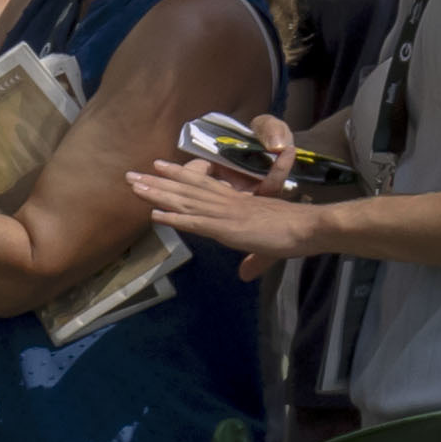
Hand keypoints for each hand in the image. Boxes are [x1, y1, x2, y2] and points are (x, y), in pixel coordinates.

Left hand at [127, 150, 327, 257]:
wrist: (310, 227)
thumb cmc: (294, 233)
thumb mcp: (267, 248)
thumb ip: (253, 261)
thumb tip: (245, 275)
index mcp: (235, 202)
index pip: (201, 184)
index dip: (178, 176)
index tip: (157, 167)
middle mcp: (226, 203)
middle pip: (186, 189)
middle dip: (156, 182)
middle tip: (130, 174)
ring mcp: (225, 214)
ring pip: (185, 201)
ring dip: (157, 194)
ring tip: (134, 186)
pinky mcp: (228, 228)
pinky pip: (196, 222)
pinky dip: (174, 218)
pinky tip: (154, 214)